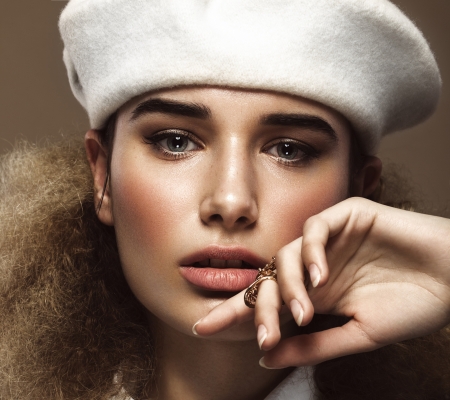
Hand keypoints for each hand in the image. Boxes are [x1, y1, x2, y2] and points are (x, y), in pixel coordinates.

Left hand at [193, 198, 449, 367]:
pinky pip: (315, 228)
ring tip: (304, 311)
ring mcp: (330, 239)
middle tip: (258, 333)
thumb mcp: (358, 335)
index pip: (266, 302)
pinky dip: (312, 251)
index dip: (235, 314)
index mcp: (315, 292)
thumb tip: (265, 356)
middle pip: (268, 280)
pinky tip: (321, 277)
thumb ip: (312, 344)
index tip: (201, 329)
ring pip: (287, 254)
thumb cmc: (412, 306)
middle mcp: (315, 264)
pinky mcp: (348, 215)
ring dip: (289, 285)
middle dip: (255, 306)